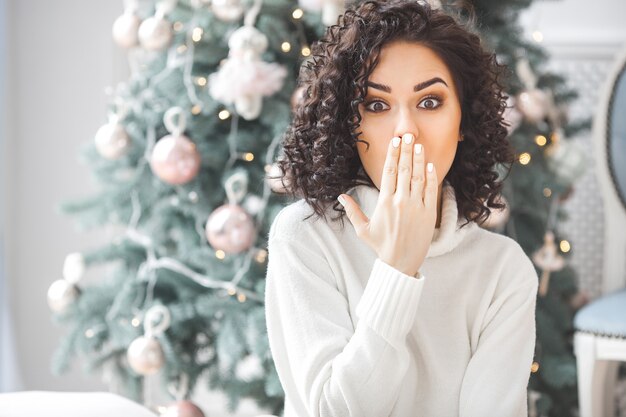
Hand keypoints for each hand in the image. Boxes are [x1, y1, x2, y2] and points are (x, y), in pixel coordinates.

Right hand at [338, 133, 438, 276]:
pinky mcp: (429, 214)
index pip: (389, 173)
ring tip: (418, 145)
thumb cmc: (381, 246)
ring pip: (418, 178)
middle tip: (407, 135)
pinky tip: (429, 165)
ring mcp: (416, 207)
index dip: (392, 155)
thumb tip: (341, 196)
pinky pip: (431, 191)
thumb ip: (352, 211)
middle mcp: (401, 202)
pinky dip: (431, 178)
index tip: (394, 142)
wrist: (401, 263)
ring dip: (418, 160)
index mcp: (384, 202)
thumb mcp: (363, 229)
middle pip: (404, 170)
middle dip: (405, 151)